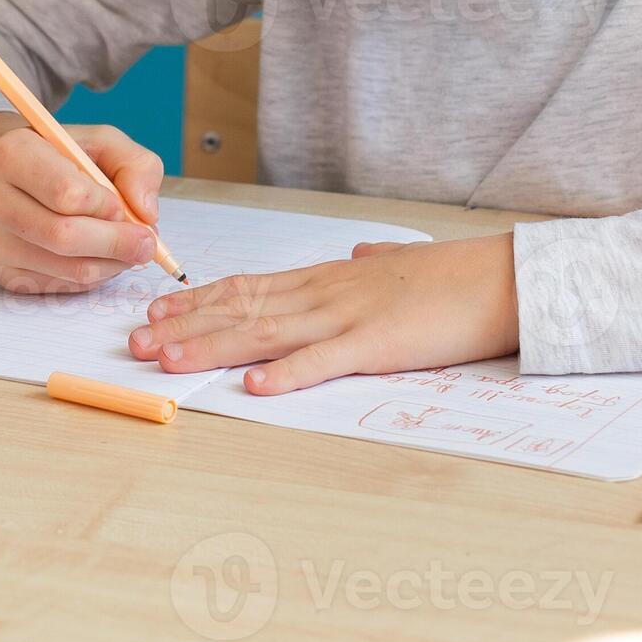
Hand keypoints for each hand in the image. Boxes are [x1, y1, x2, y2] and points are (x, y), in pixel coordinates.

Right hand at [0, 114, 163, 293]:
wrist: (2, 173)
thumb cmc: (58, 155)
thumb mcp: (101, 141)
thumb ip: (136, 166)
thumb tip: (148, 214)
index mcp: (11, 154)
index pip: (67, 194)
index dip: (106, 206)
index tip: (121, 206)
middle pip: (64, 238)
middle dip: (117, 244)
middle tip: (147, 243)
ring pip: (68, 269)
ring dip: (111, 264)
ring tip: (126, 248)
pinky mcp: (2, 274)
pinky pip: (62, 286)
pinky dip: (93, 276)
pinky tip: (97, 256)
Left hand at [130, 234, 520, 393]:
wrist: (506, 278)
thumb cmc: (457, 277)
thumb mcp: (404, 263)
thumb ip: (374, 263)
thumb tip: (359, 255)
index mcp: (331, 278)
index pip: (249, 286)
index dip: (198, 299)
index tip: (157, 308)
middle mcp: (327, 293)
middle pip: (242, 309)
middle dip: (184, 326)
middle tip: (135, 340)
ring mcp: (350, 318)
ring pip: (266, 333)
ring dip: (213, 347)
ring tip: (168, 360)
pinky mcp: (379, 345)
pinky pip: (324, 361)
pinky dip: (287, 374)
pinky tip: (253, 386)